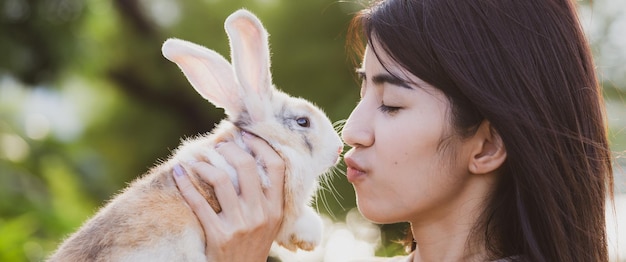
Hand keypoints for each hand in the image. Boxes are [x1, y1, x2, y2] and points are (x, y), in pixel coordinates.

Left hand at [172, 132, 285, 260]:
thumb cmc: (253, 246)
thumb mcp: (269, 223)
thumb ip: (265, 197)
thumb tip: (251, 161)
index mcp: (276, 209)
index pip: (276, 166)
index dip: (261, 145)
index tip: (246, 135)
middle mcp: (261, 214)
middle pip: (247, 166)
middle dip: (230, 149)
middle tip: (219, 146)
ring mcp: (240, 225)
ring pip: (221, 180)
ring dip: (205, 165)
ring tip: (197, 161)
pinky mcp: (218, 235)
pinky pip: (199, 203)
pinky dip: (185, 184)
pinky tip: (179, 173)